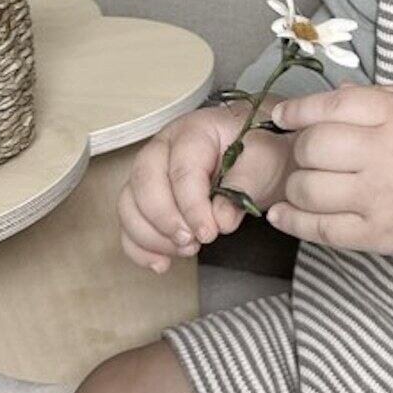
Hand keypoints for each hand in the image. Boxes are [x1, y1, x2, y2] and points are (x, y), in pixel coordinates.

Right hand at [116, 107, 290, 273]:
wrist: (257, 156)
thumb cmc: (258, 153)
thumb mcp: (263, 162)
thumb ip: (244, 187)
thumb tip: (221, 221)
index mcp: (194, 130)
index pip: (182, 169)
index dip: (192, 206)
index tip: (209, 233)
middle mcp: (163, 147)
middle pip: (144, 182)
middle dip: (164, 220)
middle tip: (191, 242)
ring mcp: (149, 171)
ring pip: (129, 204)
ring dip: (151, 236)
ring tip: (186, 250)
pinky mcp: (144, 197)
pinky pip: (129, 223)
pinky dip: (139, 247)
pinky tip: (161, 263)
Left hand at [265, 81, 392, 254]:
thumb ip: (379, 95)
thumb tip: (332, 92)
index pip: (330, 107)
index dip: (298, 111)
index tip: (282, 115)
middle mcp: (385, 155)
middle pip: (313, 148)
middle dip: (300, 147)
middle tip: (308, 150)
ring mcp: (380, 199)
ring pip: (309, 189)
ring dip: (296, 184)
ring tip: (305, 180)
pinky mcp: (378, 235)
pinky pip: (321, 230)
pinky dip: (293, 221)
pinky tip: (283, 213)